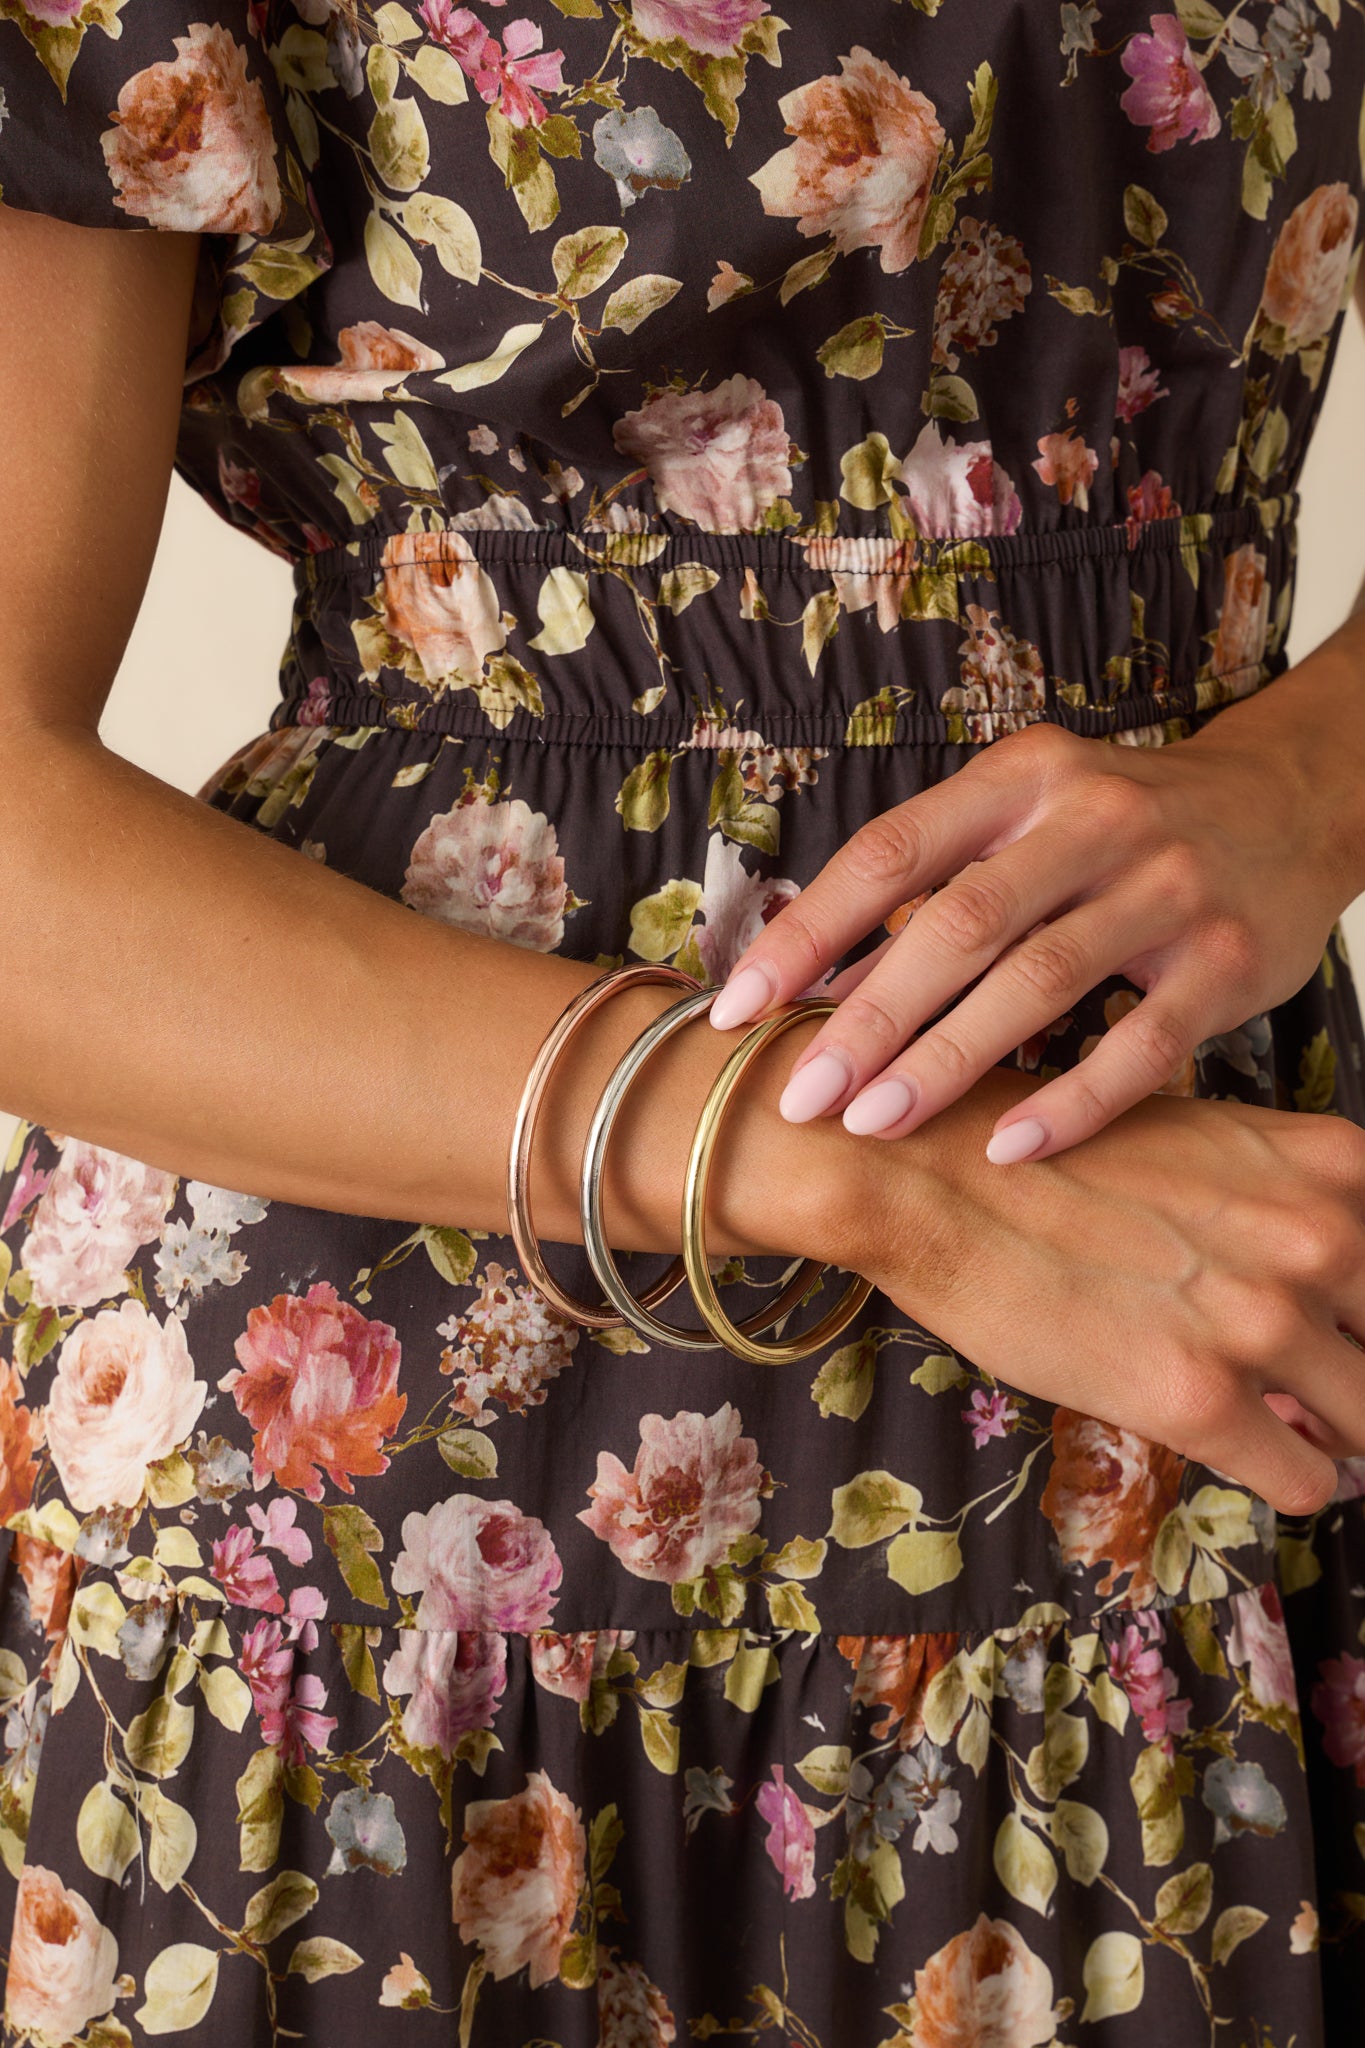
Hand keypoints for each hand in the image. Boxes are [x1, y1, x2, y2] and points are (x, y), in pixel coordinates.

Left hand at [708, 700, 1357, 1163]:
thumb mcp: (1026, 816)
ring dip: (947, 1061)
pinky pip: (1141, 1045)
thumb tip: (813, 985)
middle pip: (959, 923)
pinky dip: (1072, 1102)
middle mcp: (1094, 821)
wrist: (1289, 806)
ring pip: (1041, 982)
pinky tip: (1007, 1146)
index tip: (739, 1007)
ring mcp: (1168, 889)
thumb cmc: (1120, 828)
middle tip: (801, 1096)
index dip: (808, 932)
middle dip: (868, 1017)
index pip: (891, 852)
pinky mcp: (1228, 961)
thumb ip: (934, 886)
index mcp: (1022, 778)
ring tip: (873, 1123)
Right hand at [864, 1066, 1364, 1515]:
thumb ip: (1288, 1204)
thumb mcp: (1205, 1143)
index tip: (1338, 1328)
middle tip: (1310, 1383)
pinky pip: (1307, 1482)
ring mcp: (1263, 1322)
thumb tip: (1331, 1291)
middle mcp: (1320, 1239)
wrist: (931, 1175)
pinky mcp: (1199, 1398)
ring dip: (1329, 1432)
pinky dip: (1289, 1476)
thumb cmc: (1051, 1151)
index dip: (1364, 1312)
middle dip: (1356, 1374)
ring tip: (1279, 1419)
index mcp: (1333, 1167)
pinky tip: (1247, 1448)